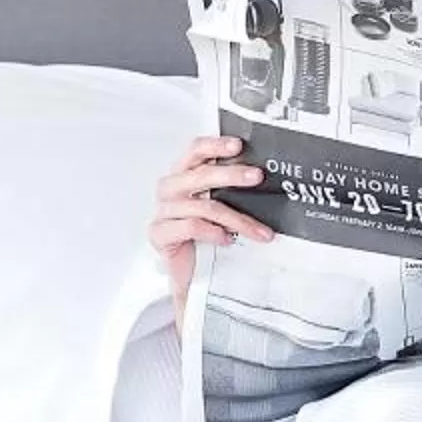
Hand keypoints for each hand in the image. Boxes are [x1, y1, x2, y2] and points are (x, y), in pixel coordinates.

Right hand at [151, 135, 274, 316]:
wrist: (190, 276)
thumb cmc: (205, 237)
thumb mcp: (222, 209)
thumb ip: (232, 192)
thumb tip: (262, 179)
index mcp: (183, 176)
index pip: (195, 151)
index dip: (215, 145)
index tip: (238, 145)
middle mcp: (170, 190)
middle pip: (200, 175)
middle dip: (232, 175)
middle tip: (257, 177)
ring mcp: (163, 212)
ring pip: (203, 206)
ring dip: (237, 218)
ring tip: (259, 230)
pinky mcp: (159, 234)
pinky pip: (190, 226)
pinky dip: (214, 232)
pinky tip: (227, 239)